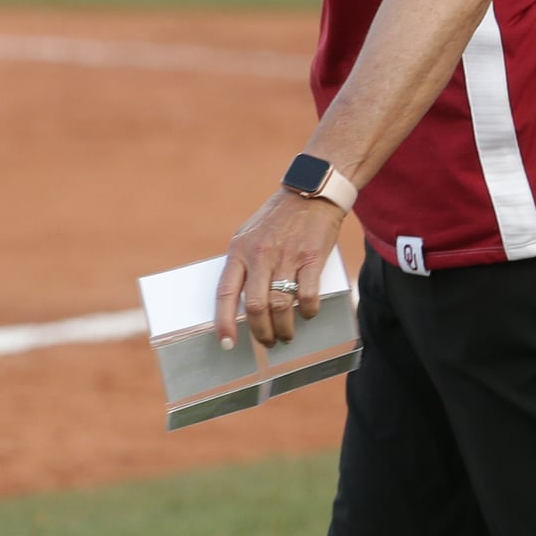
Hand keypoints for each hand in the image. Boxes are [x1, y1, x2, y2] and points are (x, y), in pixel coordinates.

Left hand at [213, 190, 346, 350]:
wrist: (310, 192)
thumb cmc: (277, 219)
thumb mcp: (250, 236)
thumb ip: (244, 264)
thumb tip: (241, 304)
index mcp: (239, 251)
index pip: (226, 292)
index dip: (224, 321)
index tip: (226, 343)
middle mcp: (260, 254)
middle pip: (256, 307)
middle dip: (262, 332)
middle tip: (268, 342)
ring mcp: (286, 256)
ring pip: (281, 306)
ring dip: (284, 328)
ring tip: (287, 335)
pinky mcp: (312, 256)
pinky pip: (308, 295)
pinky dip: (308, 311)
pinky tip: (308, 314)